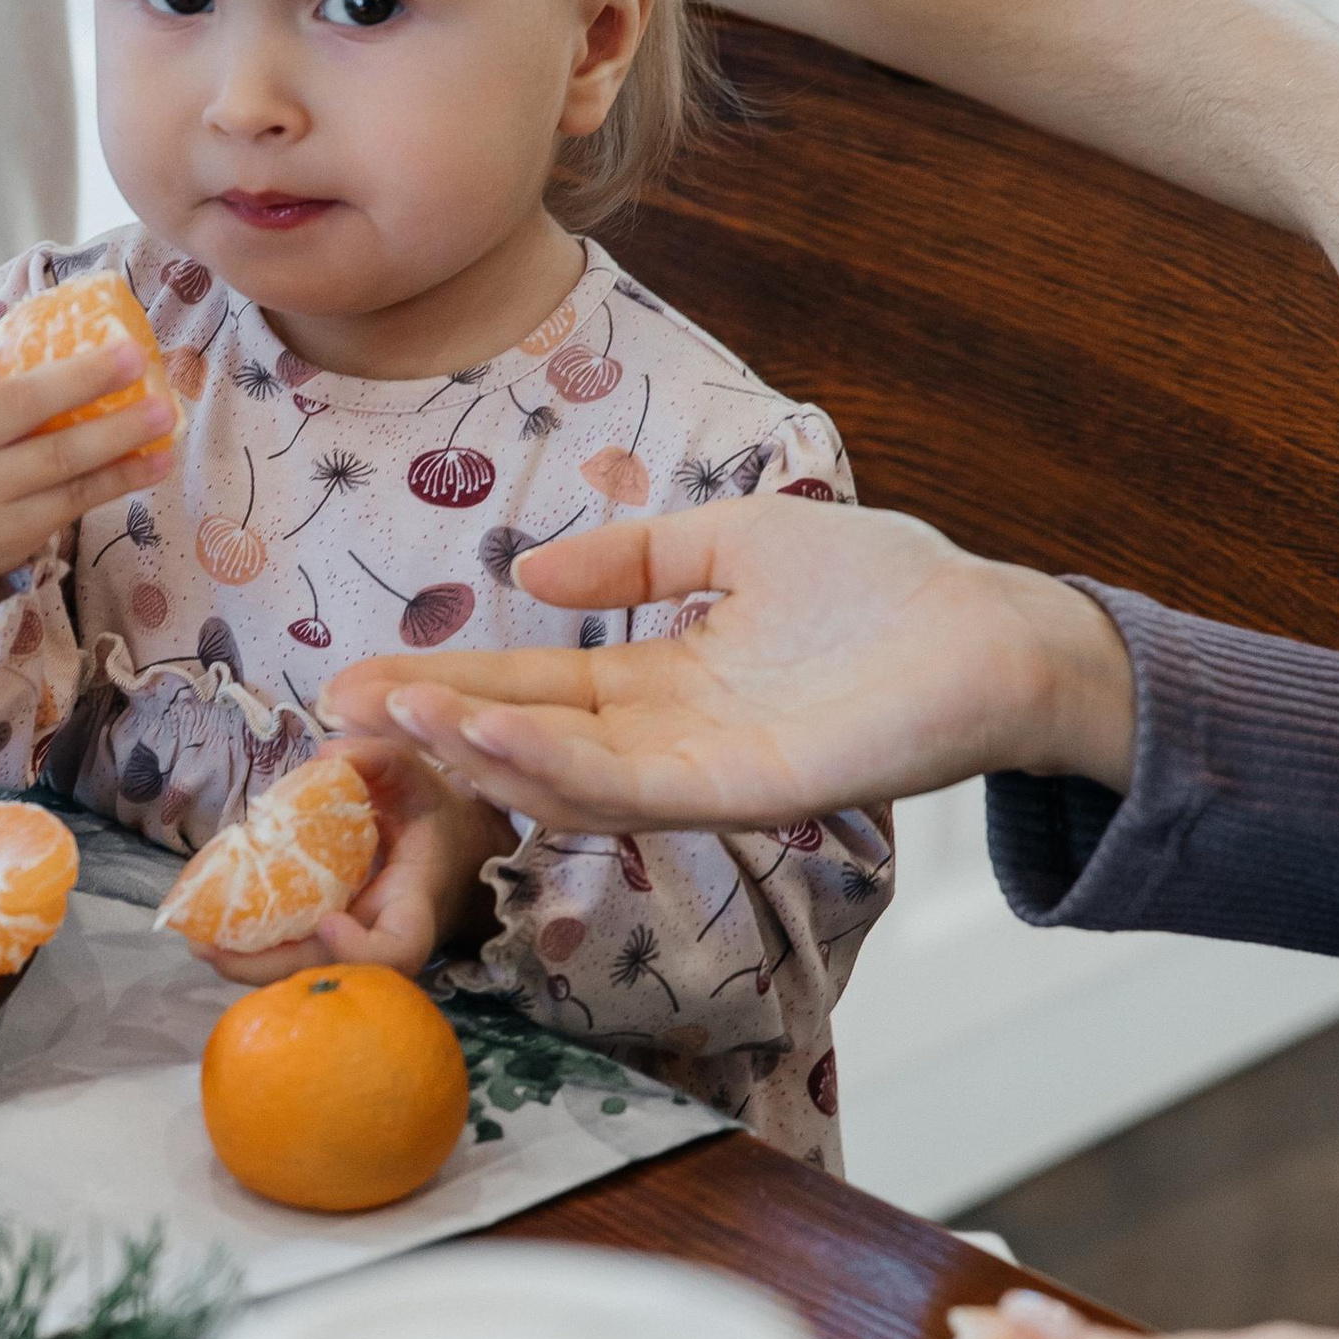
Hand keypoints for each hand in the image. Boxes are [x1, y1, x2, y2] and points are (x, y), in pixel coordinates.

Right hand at [0, 284, 173, 603]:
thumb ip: (3, 380)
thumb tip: (97, 333)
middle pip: (24, 406)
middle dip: (83, 380)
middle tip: (133, 355)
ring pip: (62, 458)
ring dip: (120, 434)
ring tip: (164, 412)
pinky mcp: (13, 530)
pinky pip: (78, 497)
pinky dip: (123, 478)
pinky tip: (158, 461)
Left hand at [187, 741, 514, 985]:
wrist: (450, 858)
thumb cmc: (433, 817)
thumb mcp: (418, 777)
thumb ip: (380, 757)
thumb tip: (324, 755)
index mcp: (412, 904)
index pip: (400, 950)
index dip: (361, 951)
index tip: (329, 920)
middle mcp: (379, 937)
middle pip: (329, 975)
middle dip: (269, 968)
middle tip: (210, 949)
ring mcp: (351, 945)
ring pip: (302, 970)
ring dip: (248, 964)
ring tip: (198, 939)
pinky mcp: (328, 940)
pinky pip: (291, 951)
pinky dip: (251, 944)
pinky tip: (210, 926)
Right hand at [319, 496, 1138, 835]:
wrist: (995, 632)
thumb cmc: (886, 588)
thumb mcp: (735, 543)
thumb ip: (636, 559)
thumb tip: (529, 575)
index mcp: (662, 683)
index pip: (535, 687)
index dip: (451, 682)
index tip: (365, 680)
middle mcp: (669, 739)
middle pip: (531, 738)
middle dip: (437, 726)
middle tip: (343, 713)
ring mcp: (705, 774)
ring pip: (568, 775)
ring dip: (482, 747)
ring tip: (404, 715)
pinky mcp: (749, 796)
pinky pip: (637, 788)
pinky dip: (559, 767)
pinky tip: (496, 737)